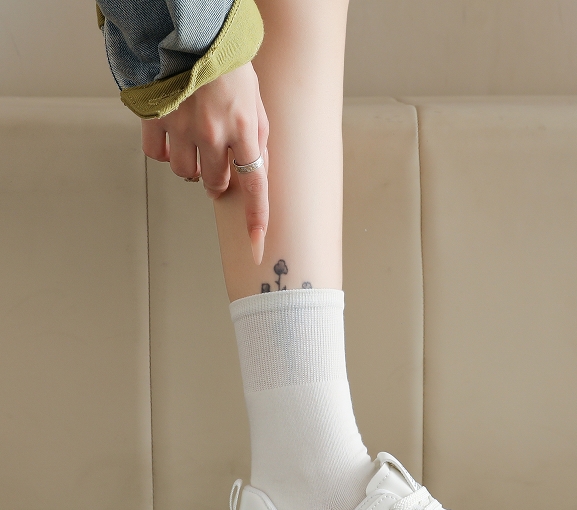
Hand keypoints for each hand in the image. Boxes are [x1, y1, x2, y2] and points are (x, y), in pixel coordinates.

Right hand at [141, 62, 268, 264]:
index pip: (255, 185)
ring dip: (192, 165)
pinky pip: (157, 156)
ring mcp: (181, 128)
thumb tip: (257, 174)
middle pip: (215, 183)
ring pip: (185, 174)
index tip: (257, 244)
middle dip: (217, 177)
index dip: (256, 218)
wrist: (190, 33)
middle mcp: (212, 133)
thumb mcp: (255, 103)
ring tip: (195, 139)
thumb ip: (257, 140)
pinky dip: (165, 152)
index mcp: (243, 128)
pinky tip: (172, 135)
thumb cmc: (227, 67)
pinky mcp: (154, 120)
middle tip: (217, 155)